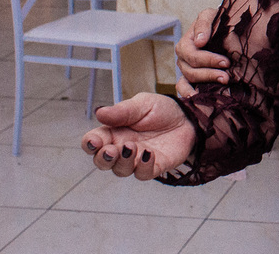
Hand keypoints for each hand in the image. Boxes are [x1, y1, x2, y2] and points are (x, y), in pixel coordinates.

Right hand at [82, 93, 196, 179]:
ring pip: (120, 170)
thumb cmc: (161, 110)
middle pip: (102, 161)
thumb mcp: (142, 104)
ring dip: (123, 161)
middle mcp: (121, 148)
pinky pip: (142, 174)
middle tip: (111, 150)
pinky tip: (148, 154)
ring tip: (132, 146)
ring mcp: (136, 159)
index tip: (94, 141)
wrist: (188, 118)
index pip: (93, 141)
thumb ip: (122, 111)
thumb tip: (99, 113)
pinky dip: (143, 167)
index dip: (89, 143)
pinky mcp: (153, 167)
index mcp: (113, 131)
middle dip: (102, 158)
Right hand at [174, 8, 228, 98]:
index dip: (209, 60)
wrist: (223, 28)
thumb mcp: (211, 16)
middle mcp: (183, 58)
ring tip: (224, 82)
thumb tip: (200, 41)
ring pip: (189, 80)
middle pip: (191, 70)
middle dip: (210, 73)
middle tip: (227, 77)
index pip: (193, 55)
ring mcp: (186, 69)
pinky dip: (188, 94)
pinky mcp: (190, 78)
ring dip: (206, 82)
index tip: (226, 62)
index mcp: (186, 43)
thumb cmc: (216, 21)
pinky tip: (199, 100)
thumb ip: (205, 24)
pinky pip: (183, 88)